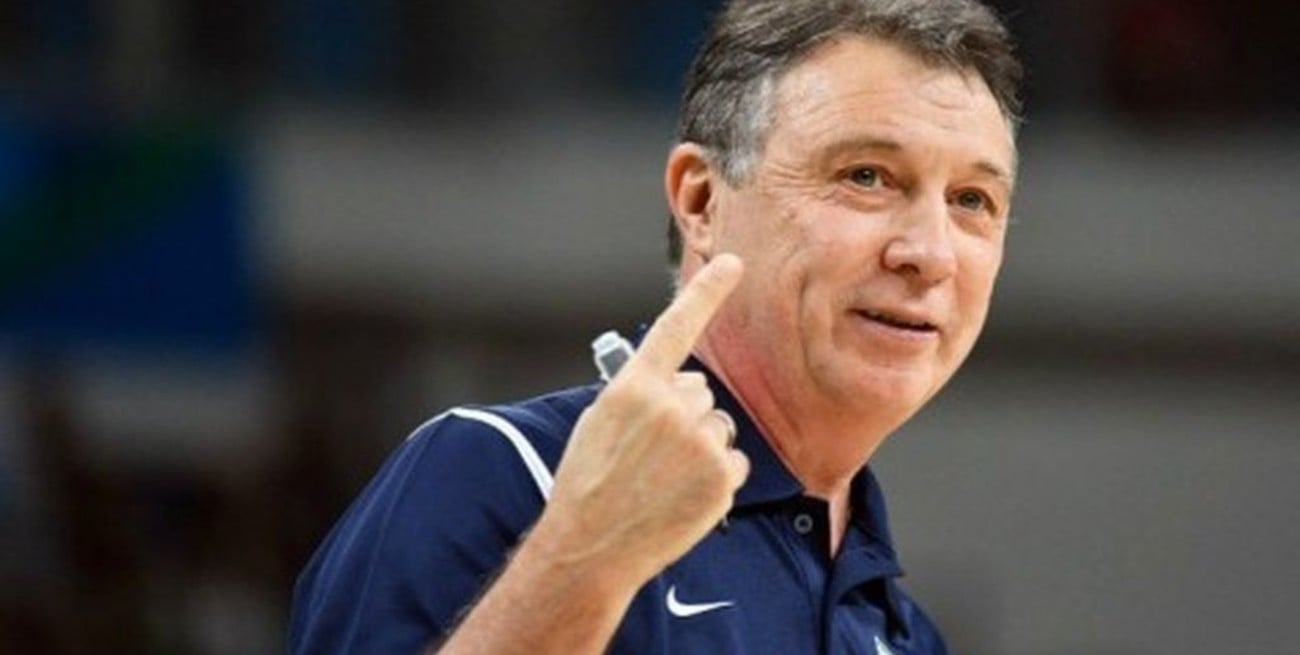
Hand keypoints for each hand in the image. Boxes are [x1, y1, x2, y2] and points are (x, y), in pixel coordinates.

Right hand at [530, 254, 749, 588]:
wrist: (590, 546)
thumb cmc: (588, 485)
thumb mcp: (601, 423)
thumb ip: (640, 394)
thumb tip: (678, 386)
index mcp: (633, 387)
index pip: (676, 326)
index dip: (707, 291)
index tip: (732, 262)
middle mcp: (670, 406)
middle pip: (700, 391)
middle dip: (685, 414)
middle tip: (651, 453)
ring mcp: (699, 441)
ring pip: (719, 425)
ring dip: (701, 446)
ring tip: (664, 479)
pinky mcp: (722, 476)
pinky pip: (734, 461)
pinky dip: (716, 478)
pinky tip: (683, 497)